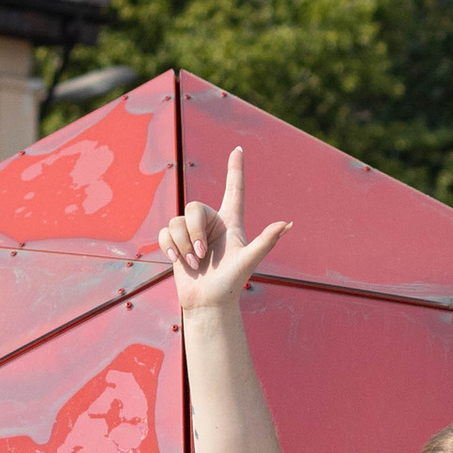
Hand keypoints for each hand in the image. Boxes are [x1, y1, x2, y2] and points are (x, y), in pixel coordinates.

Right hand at [161, 146, 288, 315]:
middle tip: (204, 255)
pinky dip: (169, 246)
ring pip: (177, 222)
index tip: (238, 148)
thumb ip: (266, 241)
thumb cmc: (231, 283)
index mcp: (231, 222)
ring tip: (196, 263)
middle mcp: (212, 223)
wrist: (209, 303)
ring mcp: (192, 233)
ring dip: (184, 245)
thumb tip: (287, 224)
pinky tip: (178, 260)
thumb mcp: (249, 260)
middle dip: (195, 232)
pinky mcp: (176, 243)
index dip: (236, 169)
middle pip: (194, 207)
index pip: (235, 189)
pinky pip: (164, 232)